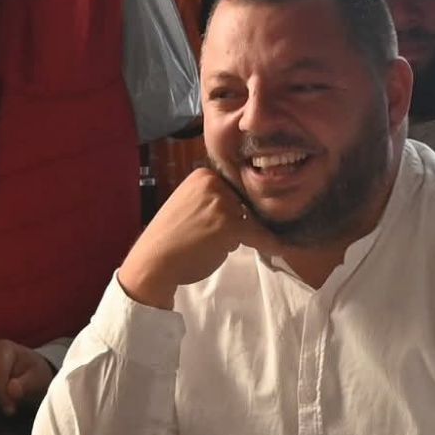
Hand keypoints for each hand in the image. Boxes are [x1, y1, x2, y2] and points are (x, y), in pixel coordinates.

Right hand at [117, 168, 267, 308]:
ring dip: (245, 235)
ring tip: (220, 246)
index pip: (235, 189)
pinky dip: (270, 244)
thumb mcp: (189, 205)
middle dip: (241, 221)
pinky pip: (259, 235)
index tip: (242, 219)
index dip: (240, 207)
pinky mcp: (230, 224)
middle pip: (245, 203)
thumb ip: (213, 200)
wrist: (154, 260)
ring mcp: (222, 202)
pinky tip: (279, 248)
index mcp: (203, 175)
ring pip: (251, 219)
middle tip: (224, 237)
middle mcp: (213, 183)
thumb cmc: (170, 238)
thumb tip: (244, 206)